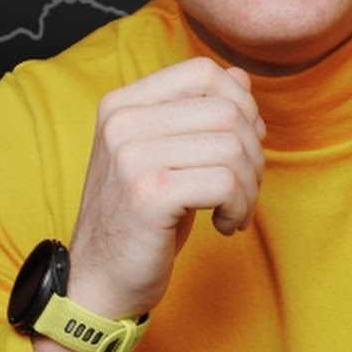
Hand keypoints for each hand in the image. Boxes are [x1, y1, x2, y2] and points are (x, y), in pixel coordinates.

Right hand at [66, 57, 265, 321]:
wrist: (98, 281)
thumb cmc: (140, 214)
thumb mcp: (165, 151)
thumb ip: (197, 109)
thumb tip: (241, 78)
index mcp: (123, 103)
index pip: (202, 71)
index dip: (239, 102)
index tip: (244, 140)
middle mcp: (122, 121)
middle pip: (227, 111)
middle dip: (253, 151)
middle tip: (244, 186)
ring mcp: (131, 156)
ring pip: (232, 147)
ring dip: (249, 185)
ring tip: (235, 209)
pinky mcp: (148, 194)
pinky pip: (225, 183)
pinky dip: (239, 206)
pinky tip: (224, 224)